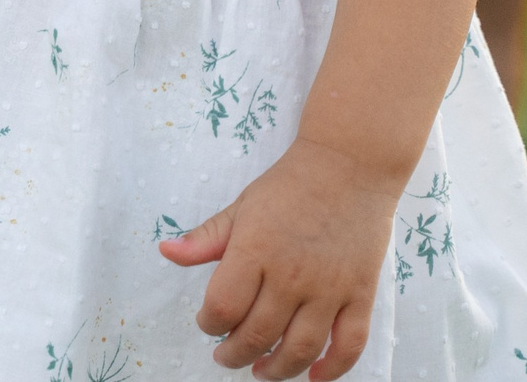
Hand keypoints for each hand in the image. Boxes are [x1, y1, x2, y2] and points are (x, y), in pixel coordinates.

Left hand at [159, 139, 400, 377]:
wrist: (349, 165)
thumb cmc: (290, 186)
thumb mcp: (241, 207)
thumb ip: (205, 238)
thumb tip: (166, 252)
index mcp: (256, 250)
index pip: (223, 307)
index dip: (209, 324)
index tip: (208, 324)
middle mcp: (292, 275)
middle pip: (257, 335)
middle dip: (235, 354)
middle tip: (227, 355)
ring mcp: (329, 288)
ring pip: (300, 349)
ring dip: (277, 370)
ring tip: (262, 370)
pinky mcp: (361, 294)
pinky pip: (349, 345)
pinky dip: (332, 369)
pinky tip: (313, 376)